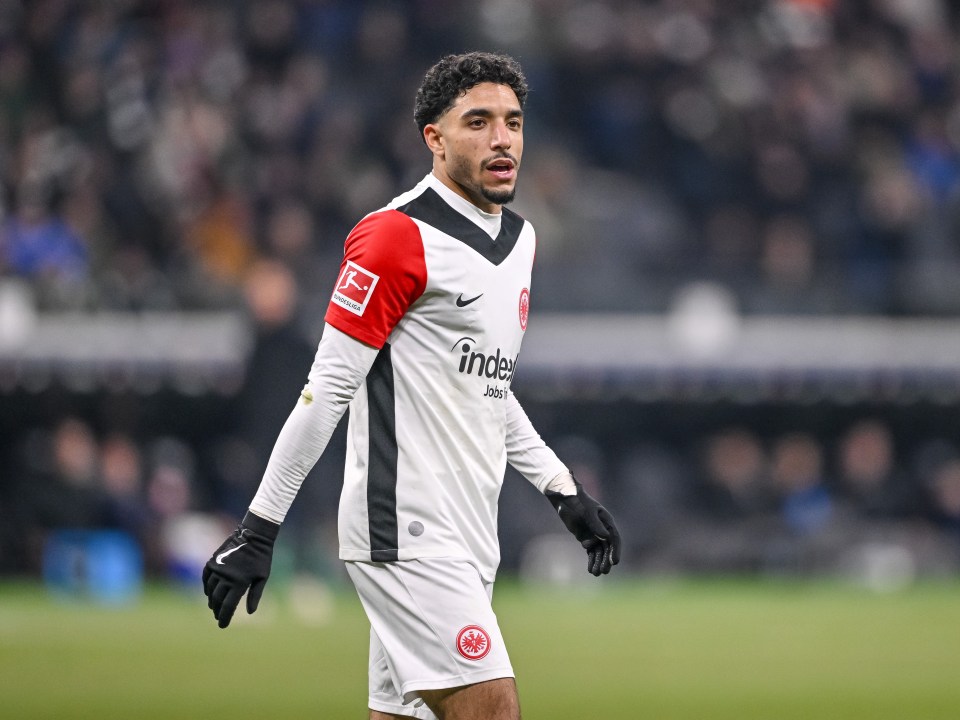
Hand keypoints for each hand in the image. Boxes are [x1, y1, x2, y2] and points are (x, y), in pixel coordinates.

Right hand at [202, 511, 279, 627]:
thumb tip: (249, 612)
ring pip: (210, 591)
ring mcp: (218, 569)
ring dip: (212, 601)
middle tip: (219, 617)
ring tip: (214, 607)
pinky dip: (206, 587)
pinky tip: (209, 593)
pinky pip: (205, 578)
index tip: (222, 626)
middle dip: (218, 611)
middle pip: (218, 600)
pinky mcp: (213, 561)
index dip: (225, 618)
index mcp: (239, 583)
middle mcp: (226, 577)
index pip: (228, 606)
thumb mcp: (262, 577)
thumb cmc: (261, 557)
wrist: (253, 535)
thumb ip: (255, 595)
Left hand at [546, 477, 620, 575]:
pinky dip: (591, 560)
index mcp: (607, 521)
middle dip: (606, 560)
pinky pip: (591, 551)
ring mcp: (594, 534)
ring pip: (599, 552)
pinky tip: (590, 569)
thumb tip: (605, 537)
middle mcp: (603, 529)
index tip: (614, 562)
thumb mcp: (587, 511)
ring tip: (596, 573)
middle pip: (607, 548)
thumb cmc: (578, 501)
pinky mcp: (586, 538)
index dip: (615, 550)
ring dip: (598, 562)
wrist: (565, 499)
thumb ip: (595, 524)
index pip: (614, 538)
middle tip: (604, 571)